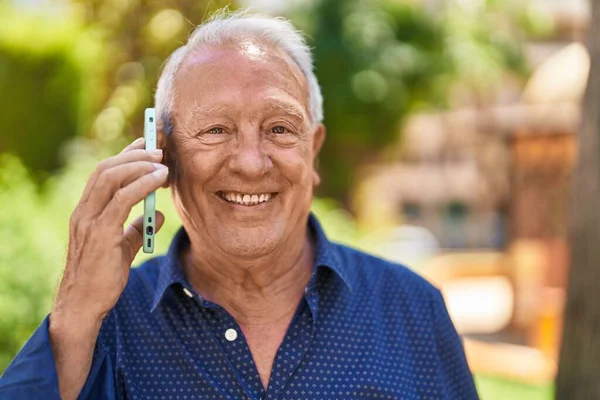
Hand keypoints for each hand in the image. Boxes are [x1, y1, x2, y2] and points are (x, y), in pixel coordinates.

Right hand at [52, 138, 168, 322]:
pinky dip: (141, 184)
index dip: (125, 155)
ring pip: (110, 178)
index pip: (103, 173)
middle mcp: (83, 212)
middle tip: (159, 149)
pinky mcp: (100, 233)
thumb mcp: (123, 248)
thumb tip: (158, 213)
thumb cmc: (101, 278)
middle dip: (134, 154)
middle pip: (106, 169)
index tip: (146, 143)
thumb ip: (137, 228)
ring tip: (162, 161)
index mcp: (86, 212)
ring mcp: (89, 221)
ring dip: (139, 165)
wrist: (83, 305)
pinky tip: (159, 179)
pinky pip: (122, 199)